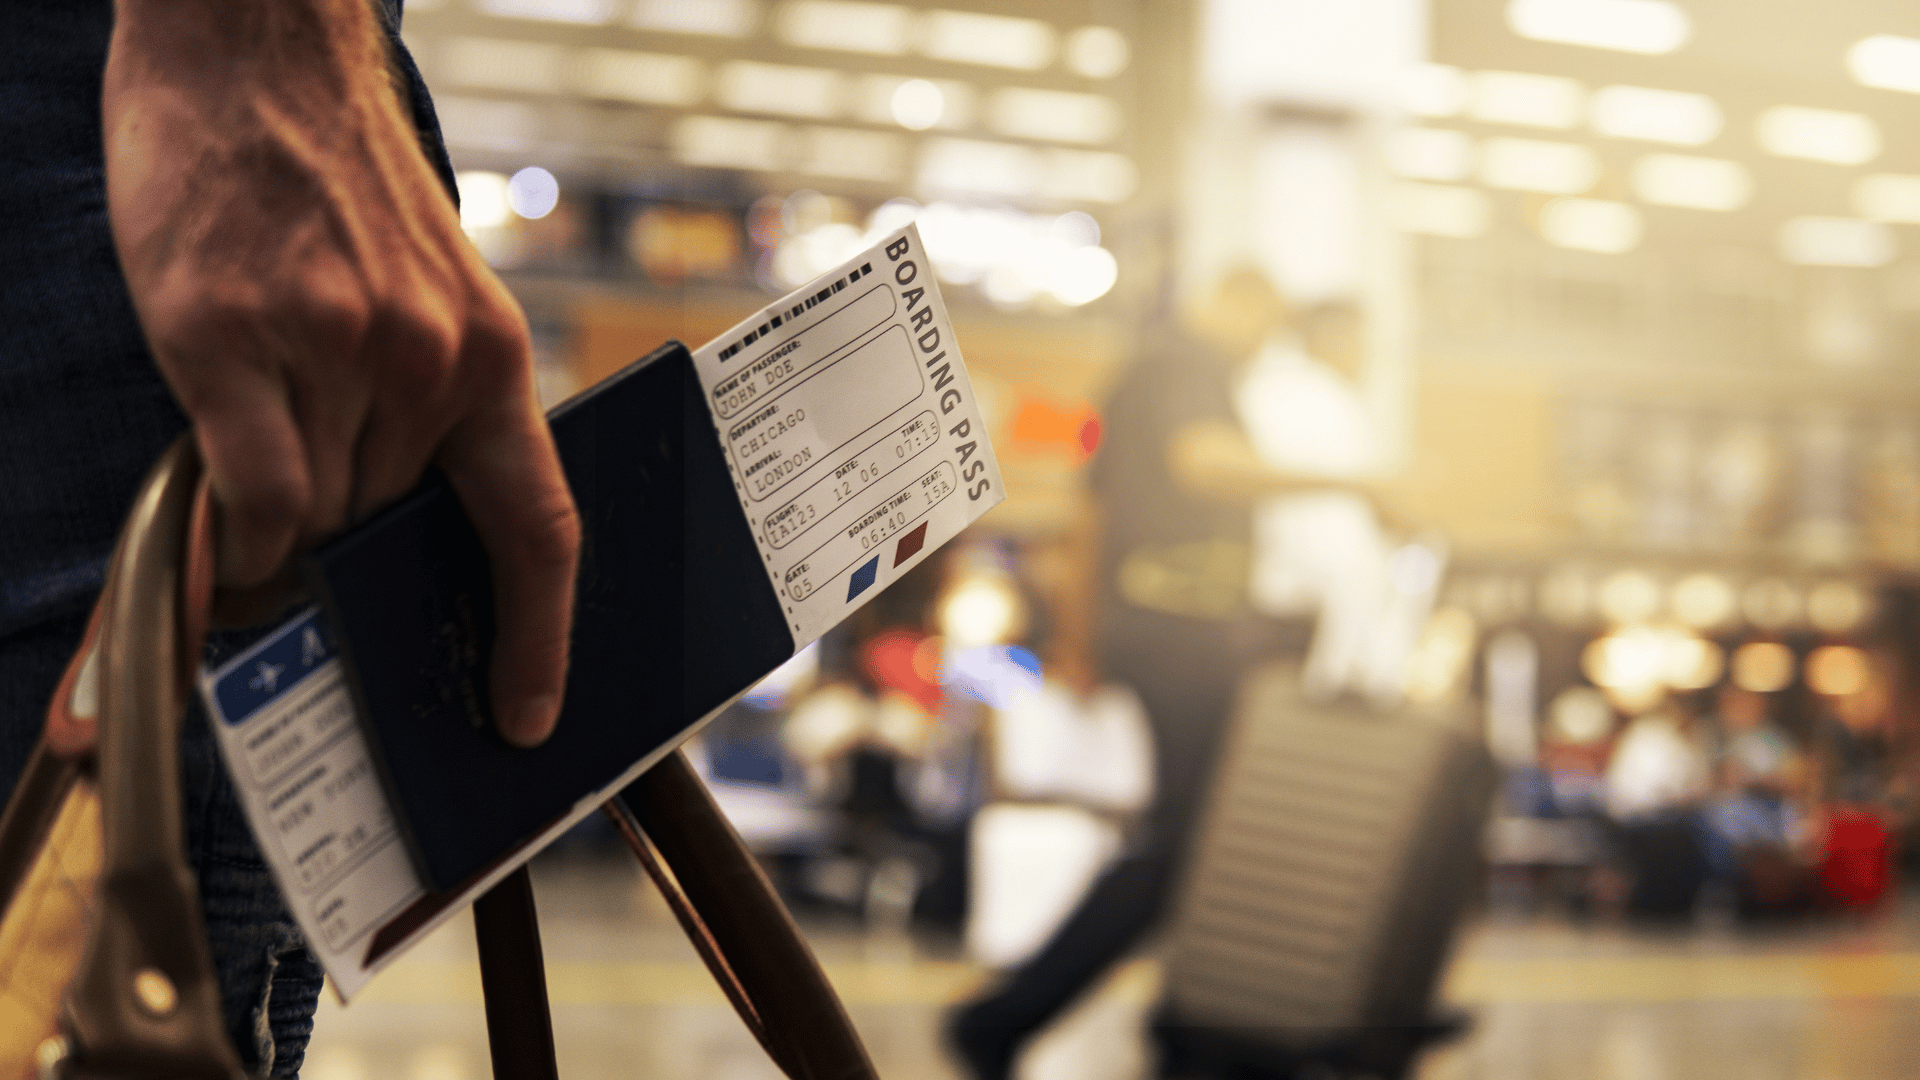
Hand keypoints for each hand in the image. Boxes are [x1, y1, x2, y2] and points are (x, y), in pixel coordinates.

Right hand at [102, 0, 578, 746]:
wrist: (258, 57)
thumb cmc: (340, 187)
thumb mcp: (427, 298)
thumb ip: (425, 413)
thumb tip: (387, 536)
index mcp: (491, 359)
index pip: (539, 528)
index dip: (538, 635)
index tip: (527, 712)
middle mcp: (425, 364)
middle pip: (388, 532)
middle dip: (349, 555)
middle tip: (310, 546)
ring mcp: (331, 351)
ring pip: (313, 521)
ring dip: (282, 528)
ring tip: (257, 452)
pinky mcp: (231, 338)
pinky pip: (249, 494)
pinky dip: (235, 530)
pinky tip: (224, 513)